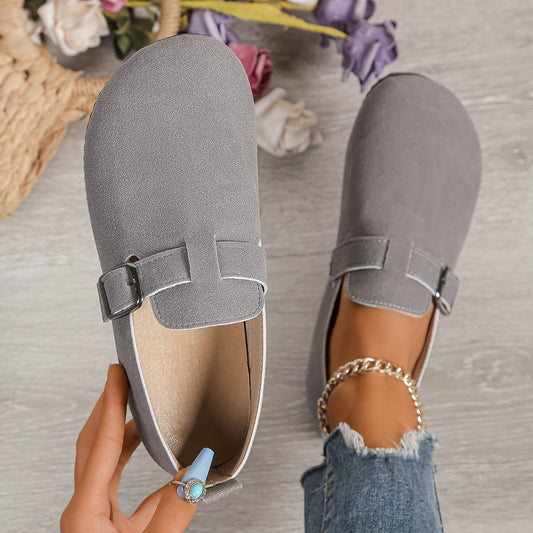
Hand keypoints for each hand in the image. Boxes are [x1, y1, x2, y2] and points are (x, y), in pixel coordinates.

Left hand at [61, 364, 197, 532]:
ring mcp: (93, 516)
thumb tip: (197, 470)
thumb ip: (174, 510)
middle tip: (123, 379)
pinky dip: (140, 467)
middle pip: (95, 444)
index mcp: (85, 512)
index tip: (116, 374)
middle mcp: (84, 509)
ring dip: (125, 432)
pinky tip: (162, 465)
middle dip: (109, 407)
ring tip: (142, 410)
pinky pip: (121, 485)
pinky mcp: (107, 525)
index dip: (111, 402)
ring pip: (107, 461)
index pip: (102, 444)